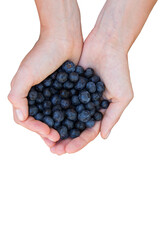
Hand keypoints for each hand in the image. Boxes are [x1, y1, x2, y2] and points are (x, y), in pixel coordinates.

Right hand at [8, 0, 82, 142]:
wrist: (64, 37)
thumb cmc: (43, 54)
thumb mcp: (26, 74)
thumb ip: (17, 95)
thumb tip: (20, 117)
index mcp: (25, 95)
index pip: (26, 120)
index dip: (36, 129)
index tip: (50, 134)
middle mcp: (37, 97)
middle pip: (41, 122)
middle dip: (48, 135)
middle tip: (59, 143)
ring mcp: (52, 95)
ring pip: (54, 118)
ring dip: (60, 130)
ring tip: (68, 140)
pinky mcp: (65, 91)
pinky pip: (67, 109)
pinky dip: (71, 119)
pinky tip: (78, 126)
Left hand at [50, 29, 132, 154]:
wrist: (106, 44)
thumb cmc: (118, 70)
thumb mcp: (122, 96)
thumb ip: (113, 117)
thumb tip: (104, 138)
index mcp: (101, 112)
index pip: (89, 132)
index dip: (79, 142)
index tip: (68, 150)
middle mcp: (88, 107)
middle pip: (75, 128)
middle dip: (65, 140)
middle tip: (53, 151)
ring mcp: (77, 97)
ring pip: (65, 117)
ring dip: (56, 129)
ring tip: (45, 140)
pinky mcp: (68, 86)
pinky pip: (58, 101)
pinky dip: (51, 111)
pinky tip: (42, 119)